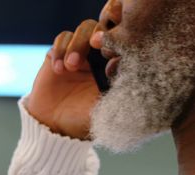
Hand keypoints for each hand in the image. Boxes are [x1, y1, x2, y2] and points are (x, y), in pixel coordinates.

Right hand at [26, 4, 115, 139]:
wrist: (55, 128)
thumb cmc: (84, 121)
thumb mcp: (107, 111)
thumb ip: (121, 96)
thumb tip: (140, 86)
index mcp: (114, 66)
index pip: (123, 41)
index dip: (121, 38)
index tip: (114, 52)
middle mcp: (98, 56)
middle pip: (105, 28)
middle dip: (100, 33)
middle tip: (96, 44)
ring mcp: (78, 53)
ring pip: (83, 30)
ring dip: (77, 45)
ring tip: (71, 66)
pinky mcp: (58, 54)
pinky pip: (61, 40)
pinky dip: (60, 50)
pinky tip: (59, 70)